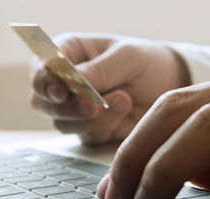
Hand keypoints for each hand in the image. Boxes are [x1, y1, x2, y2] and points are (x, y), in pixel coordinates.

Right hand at [30, 33, 189, 143]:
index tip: (62, 91)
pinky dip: (106, 125)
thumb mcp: (127, 57)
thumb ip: (101, 69)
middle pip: (43, 101)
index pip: (42, 67)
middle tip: (92, 106)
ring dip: (94, 116)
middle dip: (67, 107)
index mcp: (68, 53)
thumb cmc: (145, 62)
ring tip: (124, 100)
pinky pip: (87, 134)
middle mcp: (65, 82)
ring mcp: (76, 108)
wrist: (167, 85)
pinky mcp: (91, 128)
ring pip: (63, 122)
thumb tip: (74, 83)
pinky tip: (125, 111)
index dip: (45, 81)